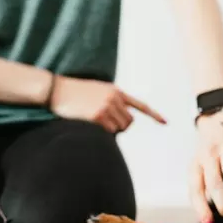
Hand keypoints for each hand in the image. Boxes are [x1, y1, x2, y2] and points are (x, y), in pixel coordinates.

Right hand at [49, 76, 165, 132]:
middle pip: (129, 122)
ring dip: (110, 130)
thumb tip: (121, 121)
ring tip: (94, 120)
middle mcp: (114, 98)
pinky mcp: (98, 116)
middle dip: (120, 127)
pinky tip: (90, 123)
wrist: (56, 90)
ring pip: (120, 129)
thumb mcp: (96, 91)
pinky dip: (102, 133)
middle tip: (104, 123)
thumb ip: (111, 101)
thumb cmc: (73, 93)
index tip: (165, 123)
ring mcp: (107, 107)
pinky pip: (109, 132)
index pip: (140, 105)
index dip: (154, 115)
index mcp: (116, 91)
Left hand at [189, 111, 222, 222]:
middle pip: (212, 180)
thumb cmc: (207, 154)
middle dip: (219, 198)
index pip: (196, 189)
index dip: (201, 207)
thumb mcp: (200, 169)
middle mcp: (207, 157)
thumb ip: (204, 189)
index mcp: (195, 166)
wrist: (214, 119)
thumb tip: (207, 221)